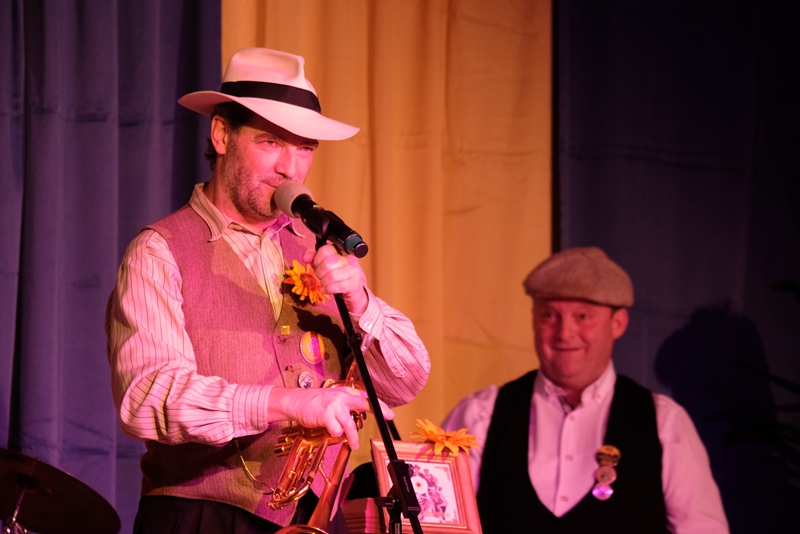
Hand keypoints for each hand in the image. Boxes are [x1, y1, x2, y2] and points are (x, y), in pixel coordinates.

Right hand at [267, 386, 393, 449]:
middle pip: (364, 403)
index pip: (365, 397)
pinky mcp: (325, 415)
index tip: (389, 413)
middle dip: (378, 410)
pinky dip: (336, 435)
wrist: (295, 401)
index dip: (379, 405)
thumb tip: (359, 417)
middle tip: (387, 416)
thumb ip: (346, 406)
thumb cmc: (314, 403)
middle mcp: (341, 397)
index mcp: (345, 393)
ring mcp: (334, 405)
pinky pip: (336, 430)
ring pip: (350, 424)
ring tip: (355, 444)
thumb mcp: (332, 400)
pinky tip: (332, 433)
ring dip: (353, 437)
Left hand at [303, 245, 368, 313]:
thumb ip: (314, 257)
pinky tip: (327, 290)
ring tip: (324, 283)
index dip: (317, 259)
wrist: (353, 289)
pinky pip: (336, 286)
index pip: (325, 250)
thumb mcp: (324, 263)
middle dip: (319, 273)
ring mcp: (353, 271)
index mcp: (341, 251)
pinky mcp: (353, 284)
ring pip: (331, 276)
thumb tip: (306, 257)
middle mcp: (349, 259)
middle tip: (321, 276)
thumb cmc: (338, 274)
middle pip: (327, 264)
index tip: (317, 265)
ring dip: (323, 282)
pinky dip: (328, 289)